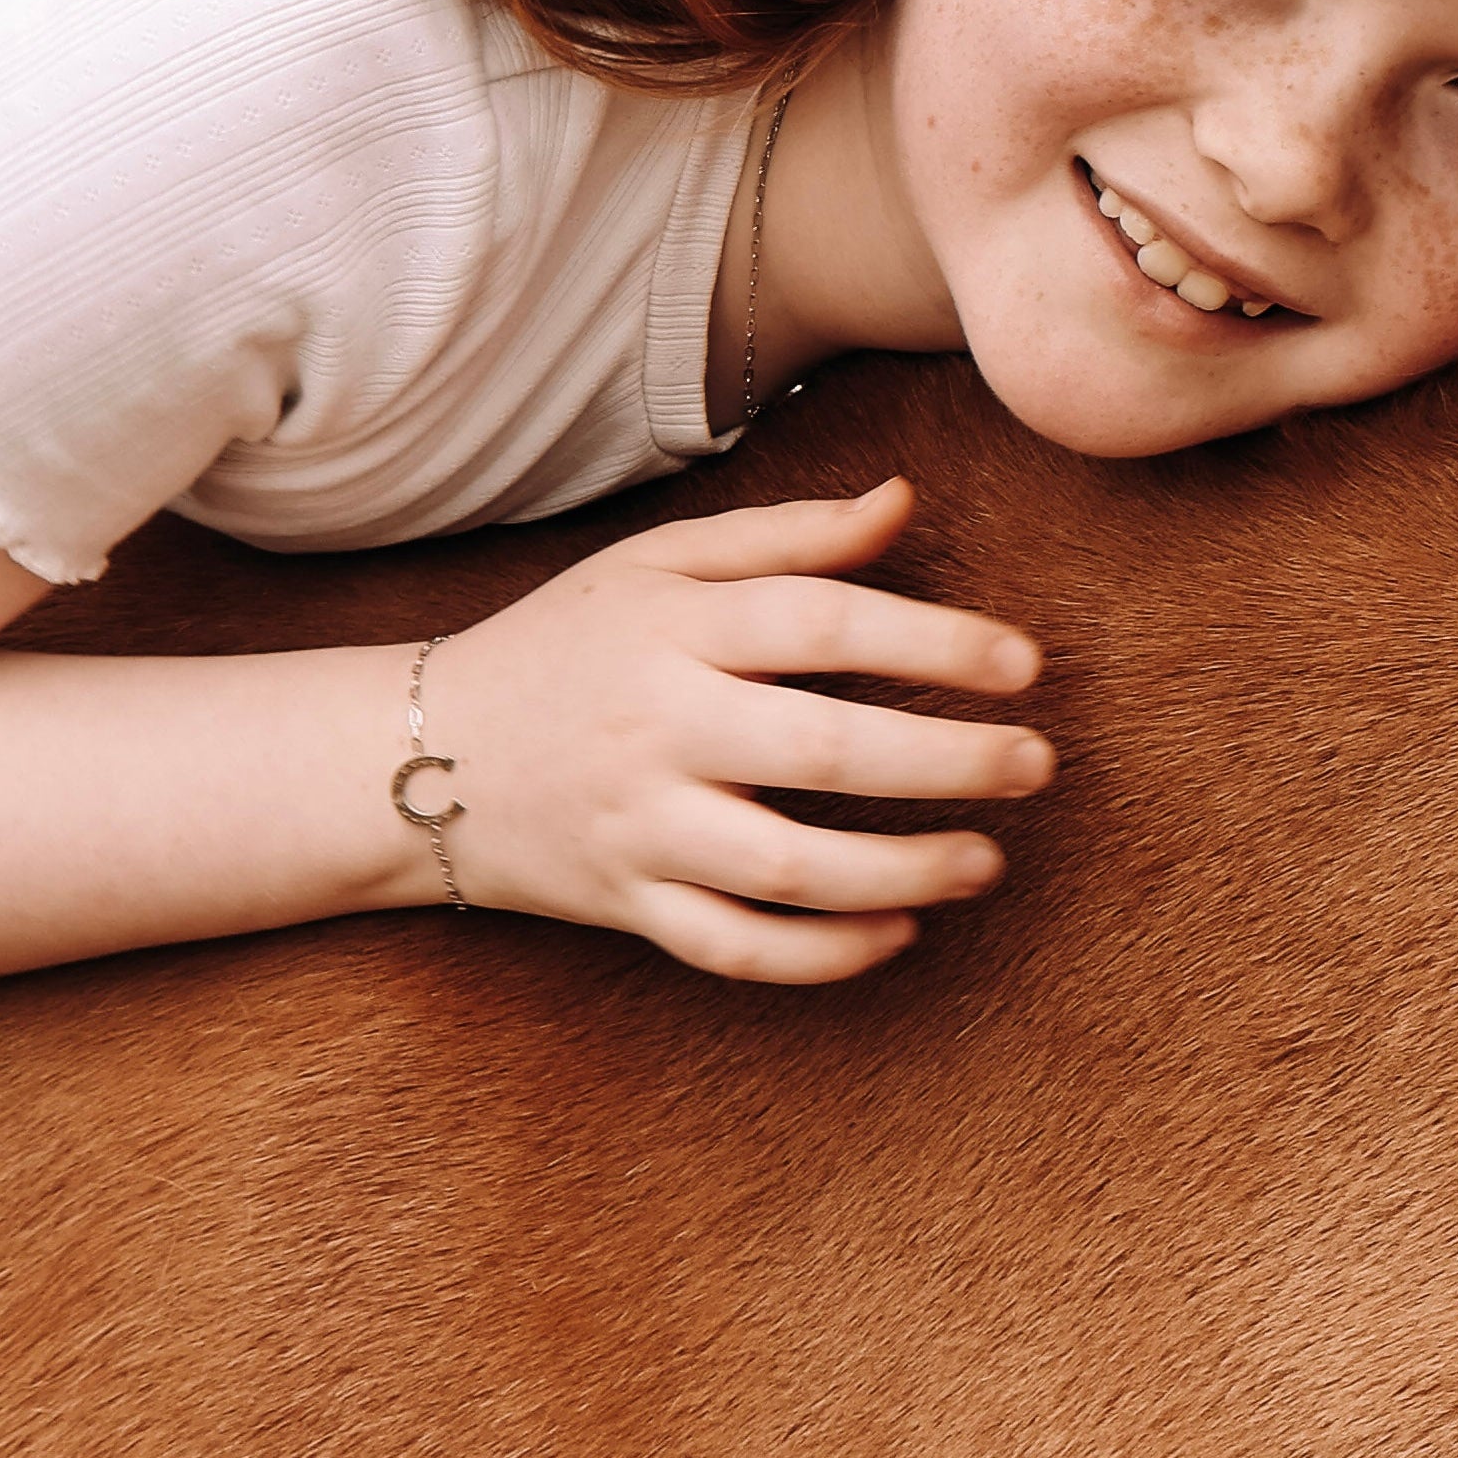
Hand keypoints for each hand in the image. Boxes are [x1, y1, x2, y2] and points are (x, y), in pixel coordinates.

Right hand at [409, 479, 1047, 983]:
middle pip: (822, 752)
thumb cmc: (568, 642)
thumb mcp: (659, 565)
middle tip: (1037, 764)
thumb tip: (905, 501)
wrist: (420, 754)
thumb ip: (787, 539)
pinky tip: (899, 933)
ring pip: (786, 870)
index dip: (934, 641)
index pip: (822, 625)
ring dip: (904, 871)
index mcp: (674, 629)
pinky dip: (822, 956)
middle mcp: (658, 728)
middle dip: (947, 763)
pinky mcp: (627, 907)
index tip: (1024, 663)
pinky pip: (735, 951)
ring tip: (988, 860)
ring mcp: (640, 828)